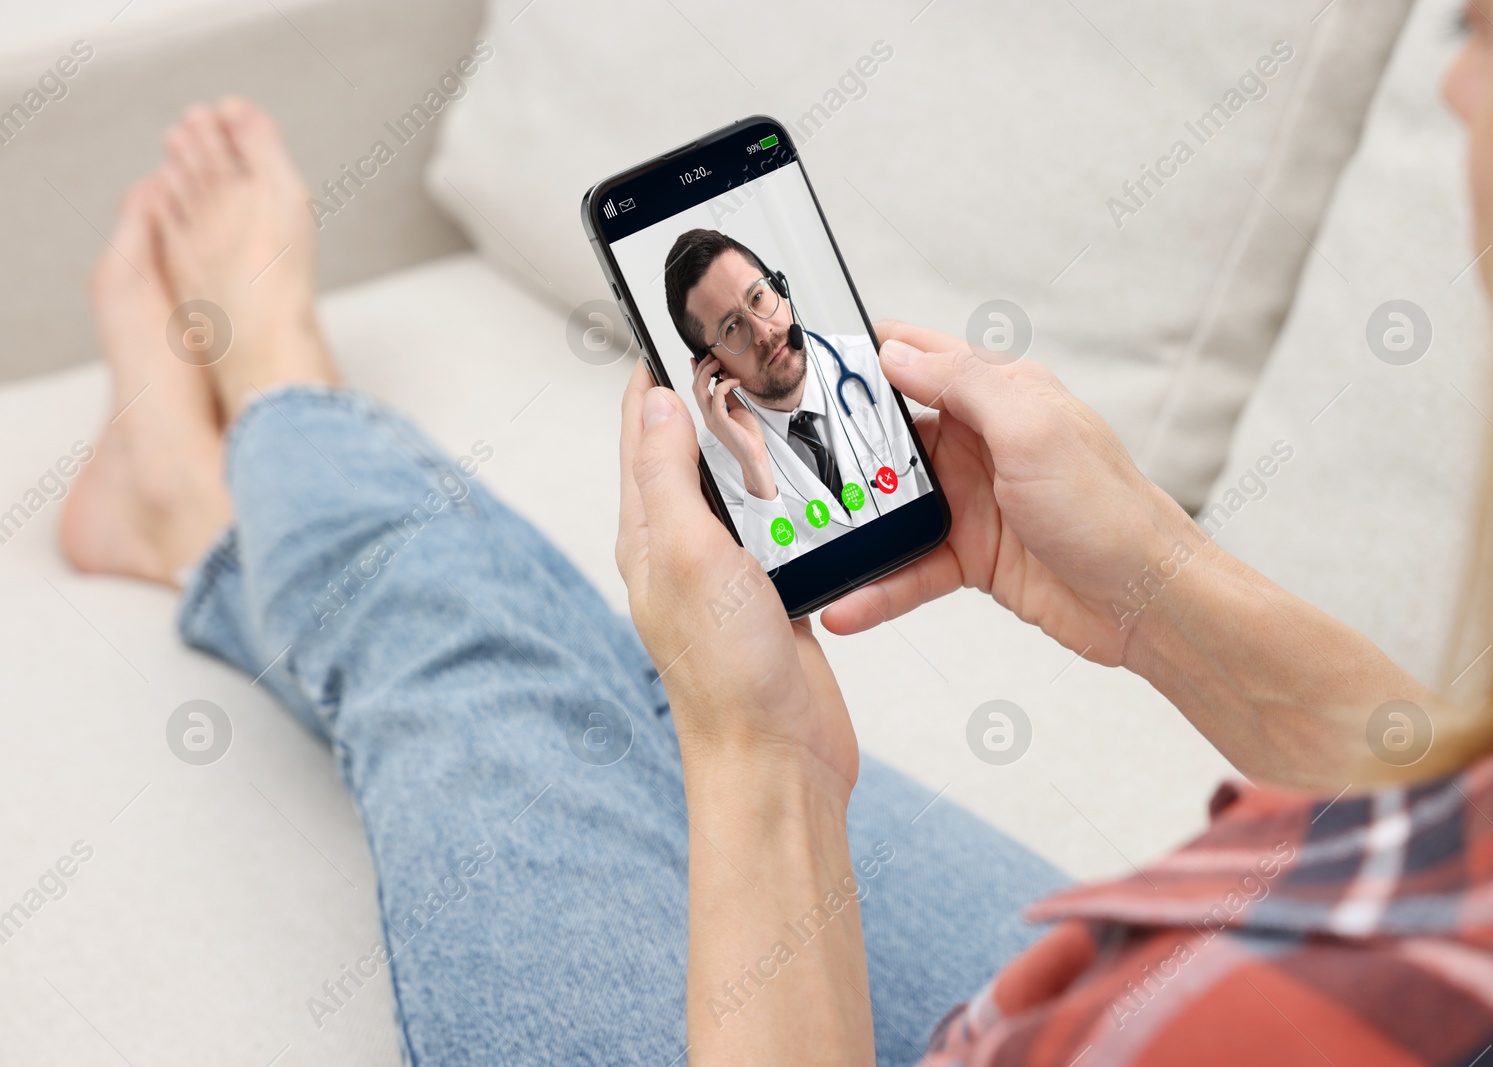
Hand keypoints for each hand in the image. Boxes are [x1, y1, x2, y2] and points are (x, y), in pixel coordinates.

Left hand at [618, 360, 856, 788]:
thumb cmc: (728, 673)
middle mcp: (683, 548)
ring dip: (761, 443)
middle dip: (714, 396)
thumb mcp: (689, 555)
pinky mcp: (775, 593)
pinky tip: (826, 475)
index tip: (682, 322)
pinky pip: (784, 527)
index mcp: (649, 534)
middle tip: (746, 346)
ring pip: (742, 487)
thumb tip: (653, 400)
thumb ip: (668, 476)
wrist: (778, 761)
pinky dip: (799, 494)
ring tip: (788, 394)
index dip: (657, 373)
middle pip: (693, 451)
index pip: (642, 431)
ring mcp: (730, 573)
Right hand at [689, 355, 776, 499]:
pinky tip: (735, 382)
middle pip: (696, 387)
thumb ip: (730, 397)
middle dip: (702, 368)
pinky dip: (725, 384)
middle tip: (712, 357)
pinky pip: (716, 396)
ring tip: (719, 364)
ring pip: (700, 390)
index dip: (696, 373)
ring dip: (708, 373)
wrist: (754, 455)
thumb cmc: (748, 437)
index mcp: (711, 413)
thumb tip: (725, 382)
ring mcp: (712, 418)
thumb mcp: (739, 410)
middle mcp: (708, 415)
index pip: (698, 390)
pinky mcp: (719, 420)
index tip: (699, 358)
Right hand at [820, 320, 1195, 667]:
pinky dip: (878, 588)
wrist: (1147, 603)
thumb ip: (962, 384)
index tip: (804, 362)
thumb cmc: (1108, 510)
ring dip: (851, 526)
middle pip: (889, 435)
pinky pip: (909, 568)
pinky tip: (846, 605)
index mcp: (1000, 395)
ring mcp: (971, 501)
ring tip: (802, 541)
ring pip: (891, 506)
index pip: (918, 357)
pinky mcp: (970, 557)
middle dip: (838, 448)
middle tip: (779, 460)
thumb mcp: (1031, 429)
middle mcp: (981, 443)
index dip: (863, 355)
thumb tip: (895, 352)